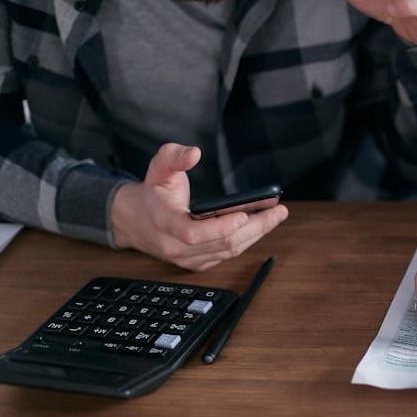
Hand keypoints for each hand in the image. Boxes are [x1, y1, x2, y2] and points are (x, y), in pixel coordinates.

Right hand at [110, 143, 288, 270]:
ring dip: (257, 234)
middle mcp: (176, 246)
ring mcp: (188, 258)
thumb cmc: (153, 193)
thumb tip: (194, 153)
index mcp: (164, 223)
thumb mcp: (157, 168)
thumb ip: (173, 156)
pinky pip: (228, 254)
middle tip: (278, 211)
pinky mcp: (199, 263)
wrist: (137, 222)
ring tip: (276, 215)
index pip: (193, 233)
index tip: (244, 214)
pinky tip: (261, 225)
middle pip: (222, 243)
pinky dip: (247, 240)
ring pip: (229, 251)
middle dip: (255, 227)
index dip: (221, 226)